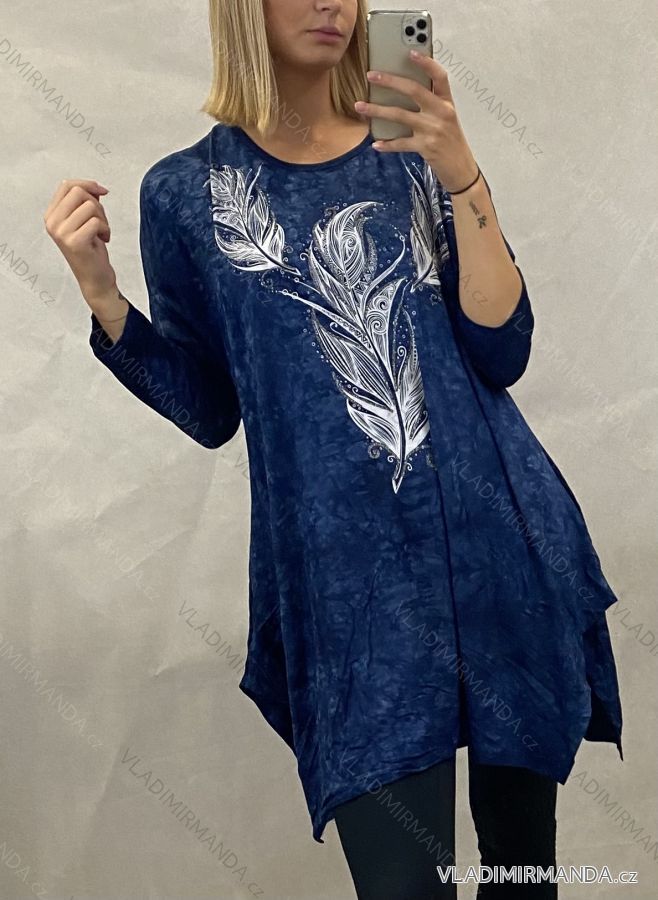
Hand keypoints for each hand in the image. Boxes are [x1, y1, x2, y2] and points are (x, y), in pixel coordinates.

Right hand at [43, 178, 117, 306]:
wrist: (94, 277)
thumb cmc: (91, 248)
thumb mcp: (84, 220)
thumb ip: (85, 202)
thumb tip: (96, 188)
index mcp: (51, 215)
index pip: (66, 185)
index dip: (87, 184)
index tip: (102, 192)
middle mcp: (52, 223)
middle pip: (79, 192)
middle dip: (97, 205)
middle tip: (100, 222)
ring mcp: (61, 232)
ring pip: (90, 206)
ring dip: (103, 219)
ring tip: (101, 233)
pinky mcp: (74, 242)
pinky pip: (96, 222)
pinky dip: (105, 230)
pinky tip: (103, 241)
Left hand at [354, 50, 478, 192]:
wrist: (462, 170)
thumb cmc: (451, 142)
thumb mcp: (446, 119)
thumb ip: (431, 104)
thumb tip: (403, 91)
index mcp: (447, 102)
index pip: (439, 76)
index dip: (426, 62)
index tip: (410, 52)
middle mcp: (441, 113)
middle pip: (413, 90)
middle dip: (390, 81)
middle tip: (371, 76)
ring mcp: (433, 130)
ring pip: (400, 115)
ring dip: (377, 110)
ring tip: (360, 106)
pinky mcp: (425, 147)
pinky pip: (401, 143)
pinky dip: (387, 144)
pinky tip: (376, 144)